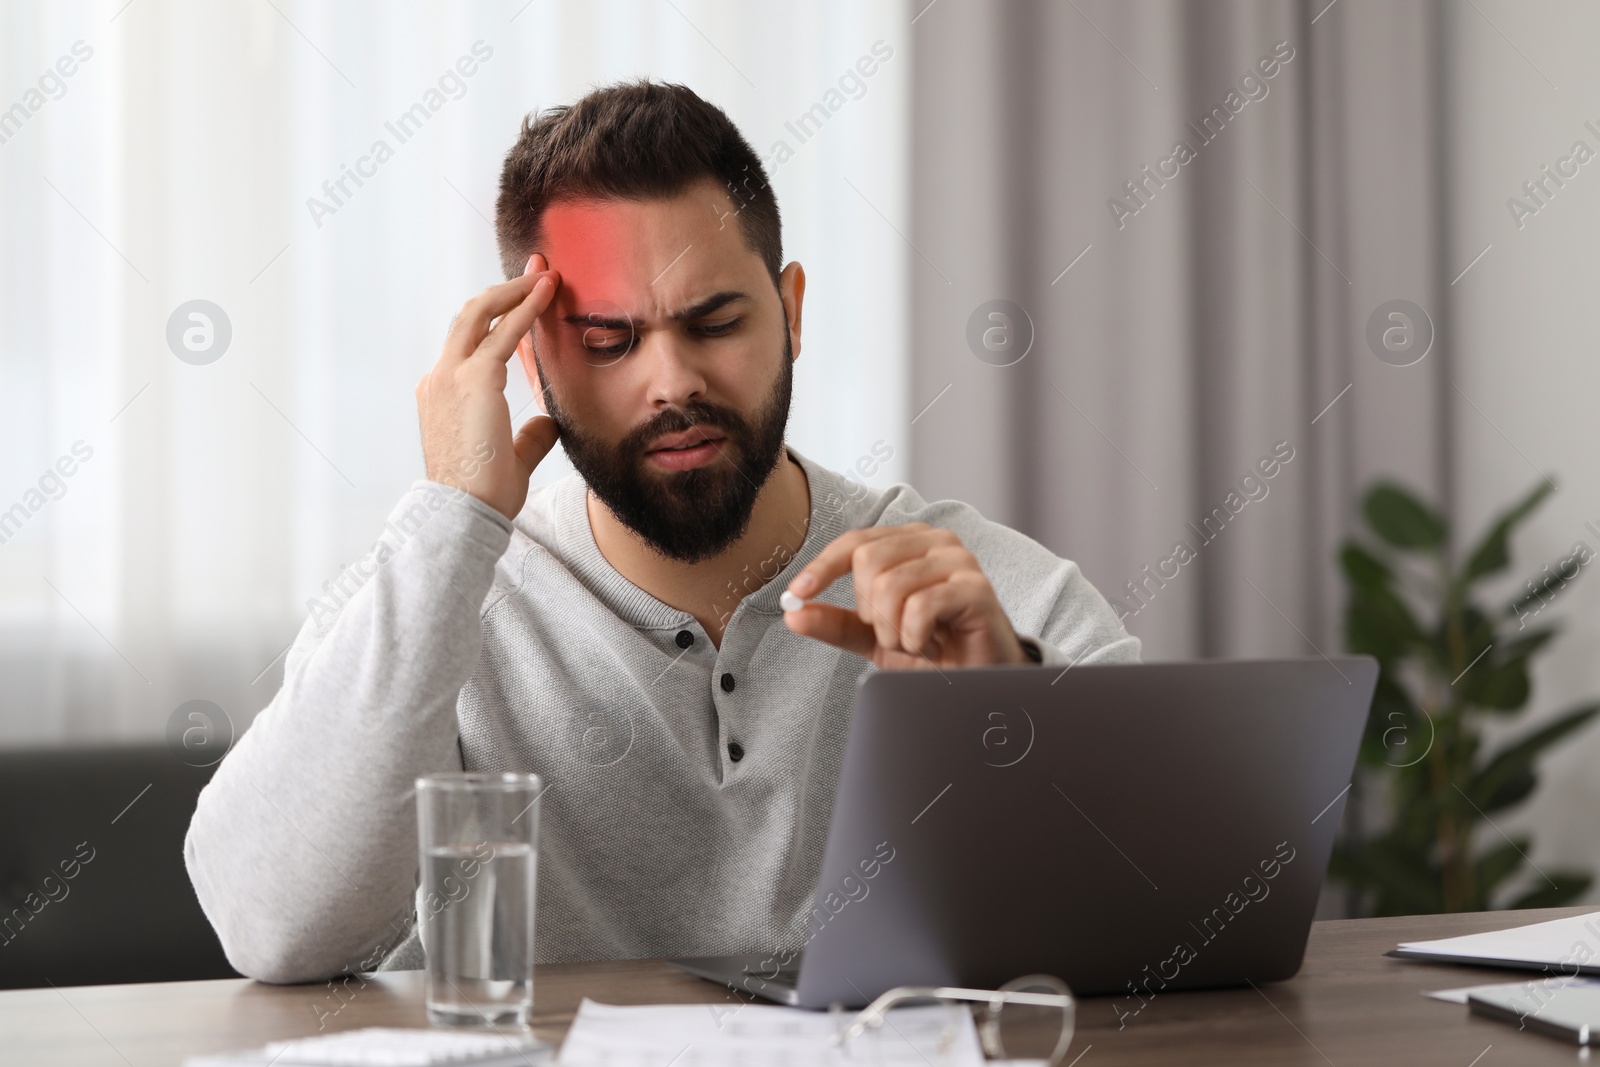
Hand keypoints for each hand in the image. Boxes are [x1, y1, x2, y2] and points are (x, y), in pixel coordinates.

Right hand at [417, 254, 562, 519]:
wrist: (464, 511)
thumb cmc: (483, 495)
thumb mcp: (511, 458)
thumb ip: (528, 436)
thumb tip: (549, 422)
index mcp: (442, 395)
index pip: (470, 345)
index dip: (497, 318)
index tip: (523, 299)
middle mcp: (440, 379)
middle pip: (469, 317)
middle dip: (504, 290)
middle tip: (536, 269)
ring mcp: (451, 376)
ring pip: (480, 314)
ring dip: (515, 291)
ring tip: (545, 275)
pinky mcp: (473, 379)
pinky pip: (503, 334)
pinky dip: (526, 309)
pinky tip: (547, 293)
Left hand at [782, 523, 1029, 668]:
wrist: (979, 679)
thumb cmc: (932, 649)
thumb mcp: (874, 637)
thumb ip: (836, 623)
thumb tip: (793, 615)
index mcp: (908, 542)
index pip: (855, 542)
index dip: (822, 567)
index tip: (797, 593)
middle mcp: (935, 540)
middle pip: (869, 562)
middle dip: (871, 612)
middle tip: (896, 634)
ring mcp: (959, 560)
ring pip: (891, 587)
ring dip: (894, 631)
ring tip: (916, 643)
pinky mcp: (976, 587)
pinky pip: (920, 608)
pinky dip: (915, 638)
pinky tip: (933, 646)